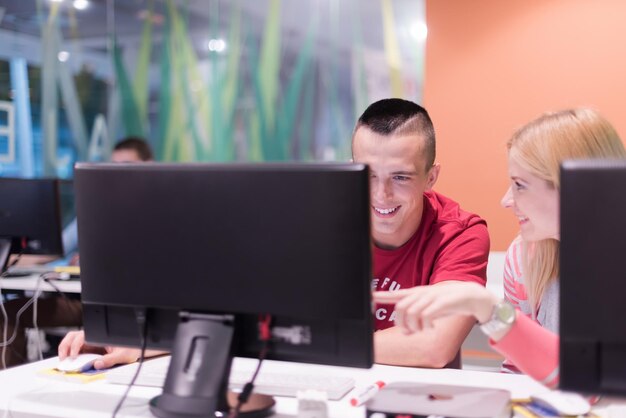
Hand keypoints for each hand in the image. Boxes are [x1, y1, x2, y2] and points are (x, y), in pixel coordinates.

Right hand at [58, 330, 141, 369]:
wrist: (135, 349)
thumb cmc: (130, 349)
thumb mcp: (122, 355)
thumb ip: (110, 360)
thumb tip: (98, 364)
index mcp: (101, 336)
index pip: (82, 336)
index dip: (75, 345)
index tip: (73, 356)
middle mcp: (93, 337)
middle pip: (73, 336)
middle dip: (65, 345)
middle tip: (63, 358)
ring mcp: (90, 343)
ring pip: (72, 341)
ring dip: (65, 349)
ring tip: (64, 360)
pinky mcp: (89, 349)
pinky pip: (76, 350)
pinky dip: (69, 354)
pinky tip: (69, 362)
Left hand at [373, 281, 498, 333]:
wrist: (472, 295)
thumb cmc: (449, 302)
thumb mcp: (429, 305)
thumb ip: (416, 314)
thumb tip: (405, 328)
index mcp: (418, 294)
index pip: (396, 294)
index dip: (383, 296)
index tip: (371, 296)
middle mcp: (422, 294)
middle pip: (401, 308)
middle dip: (401, 323)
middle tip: (409, 331)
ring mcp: (431, 297)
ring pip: (412, 313)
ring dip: (414, 326)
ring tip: (421, 330)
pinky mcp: (441, 303)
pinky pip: (426, 316)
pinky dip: (426, 325)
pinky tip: (431, 328)